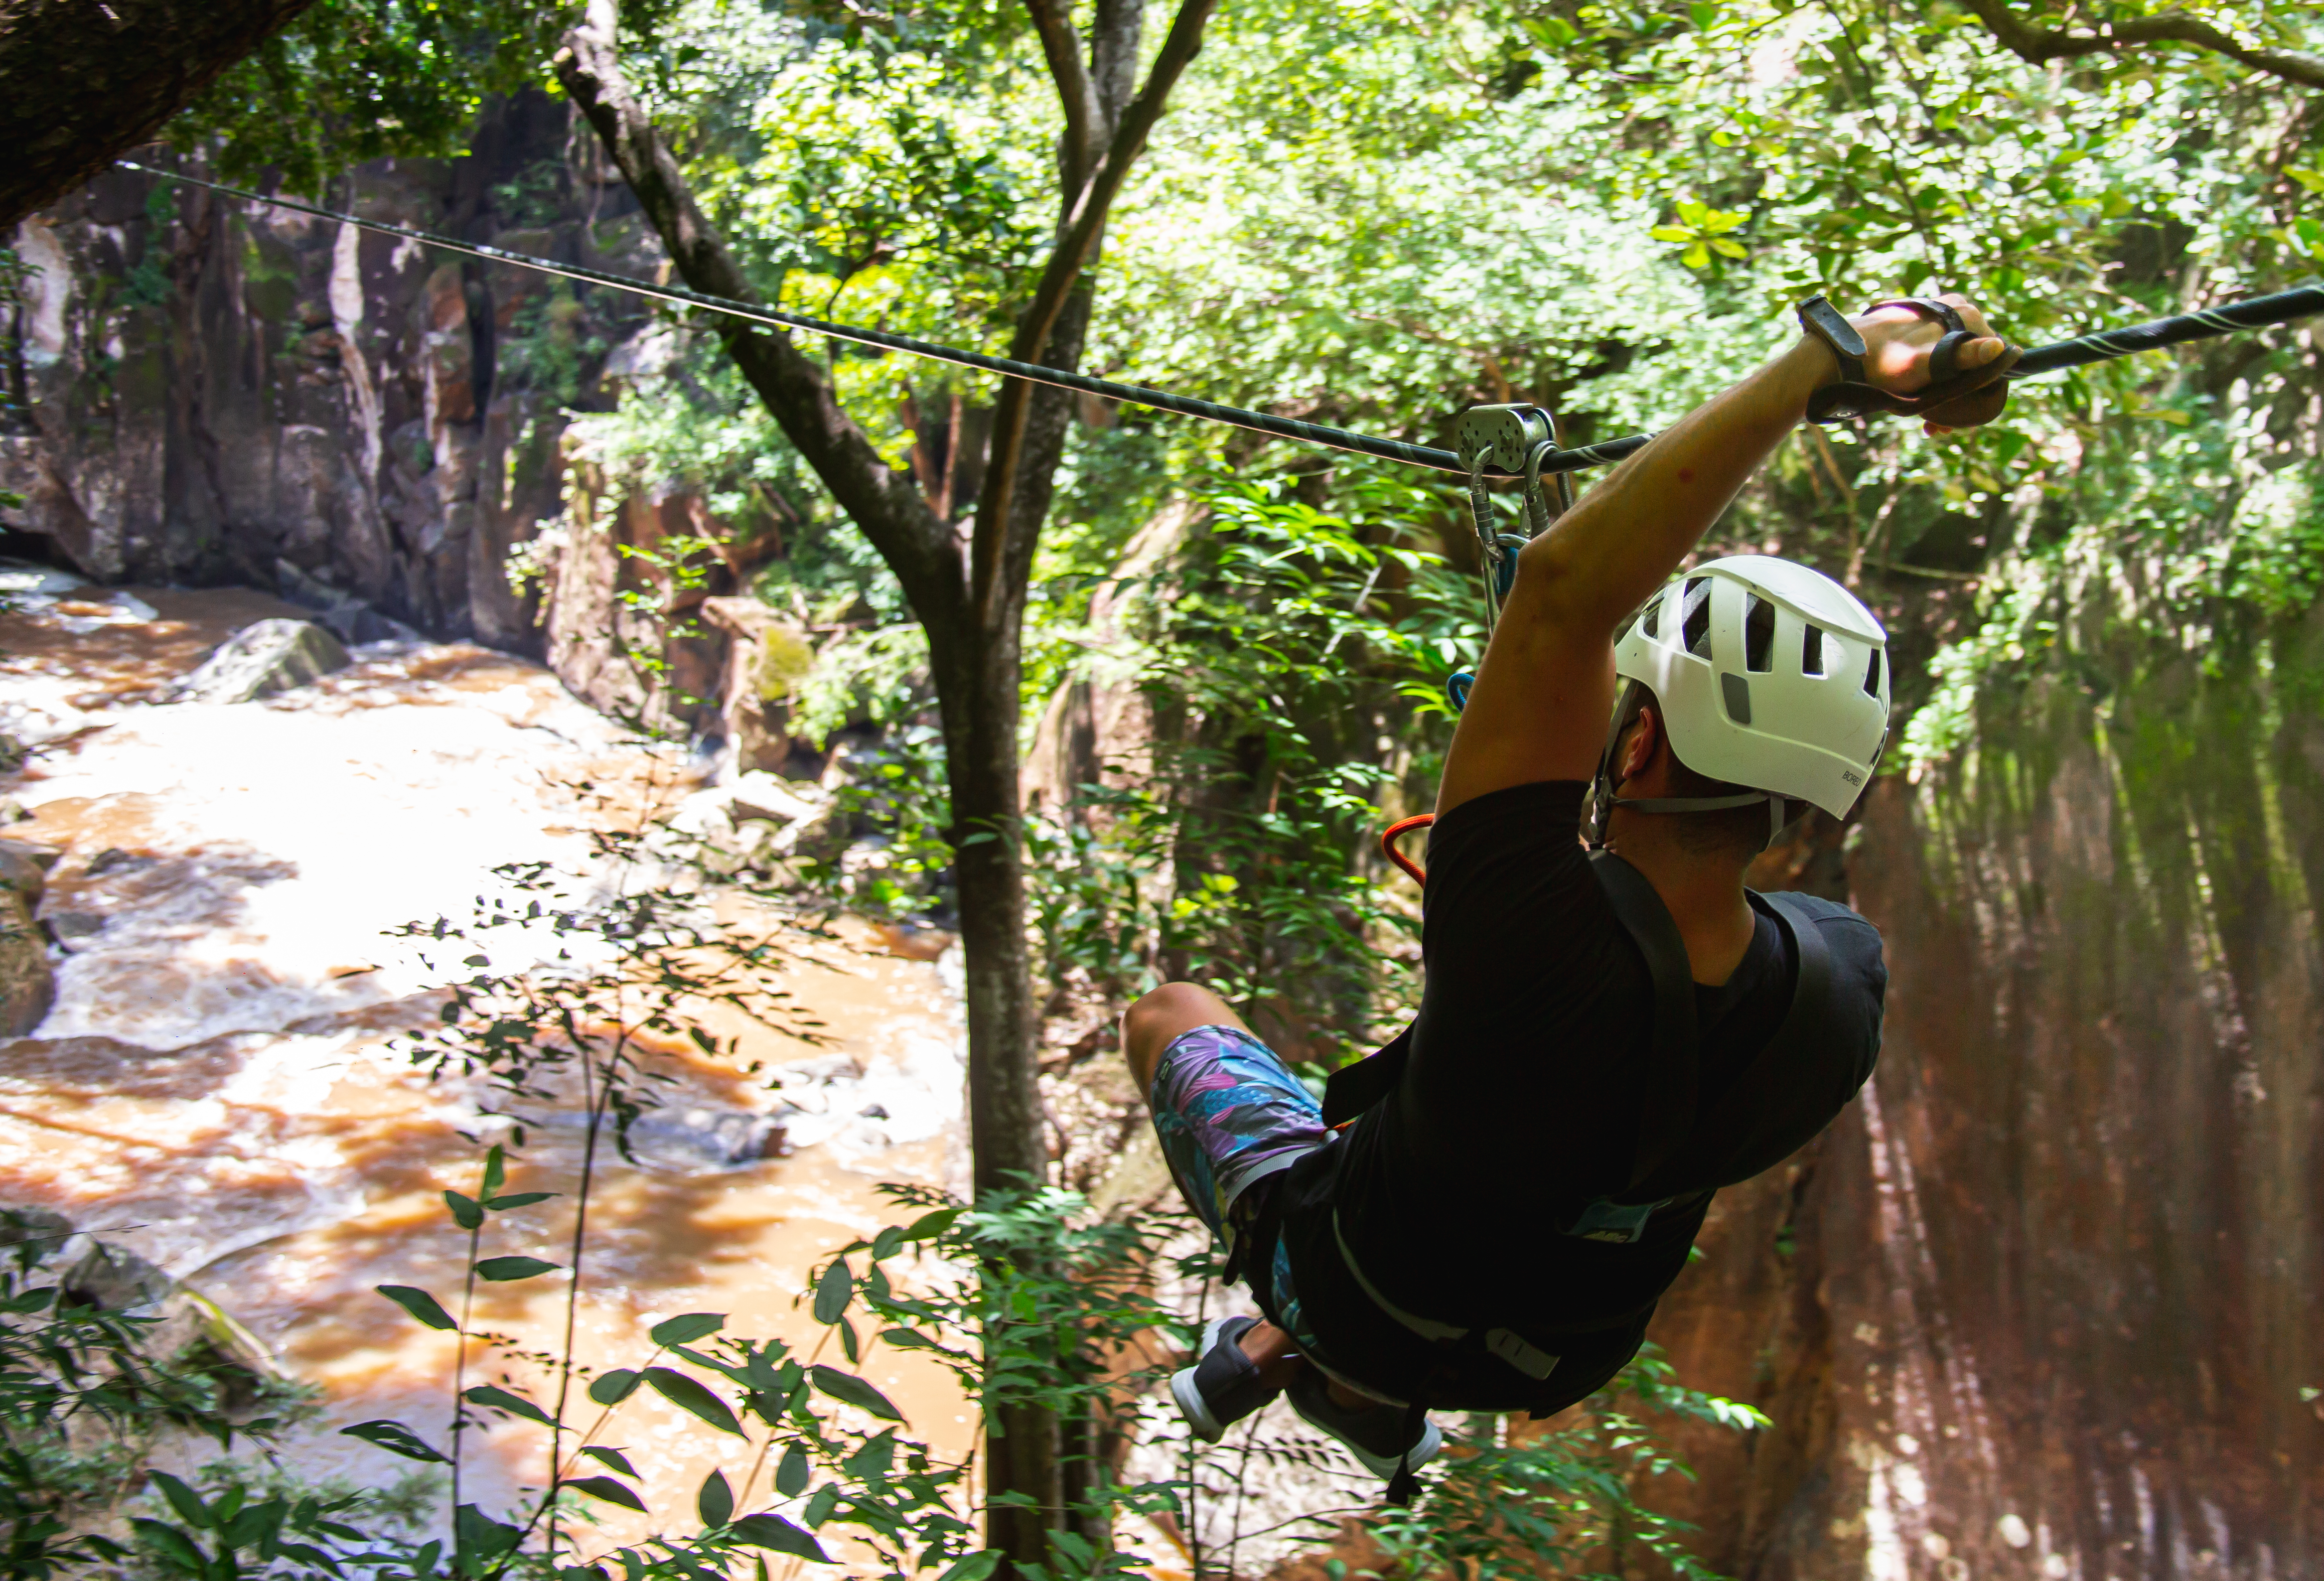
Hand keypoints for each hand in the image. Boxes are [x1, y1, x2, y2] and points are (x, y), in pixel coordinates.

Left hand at [1853, 293, 2008, 435]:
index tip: (1963, 415)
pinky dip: (1931, 384)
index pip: (1991, 352)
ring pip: (1950, 364)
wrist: (1841, 356)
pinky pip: (1933, 360)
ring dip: (1945, 397)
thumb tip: (1998, 348)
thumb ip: (1964, 356)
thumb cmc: (1887, 362)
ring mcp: (1932, 321)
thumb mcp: (1929, 363)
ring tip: (1931, 426)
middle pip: (1969, 361)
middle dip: (1960, 397)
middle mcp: (1951, 310)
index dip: (1983, 387)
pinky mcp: (1914, 331)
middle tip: (1942, 427)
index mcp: (1963, 312)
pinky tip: (1922, 412)